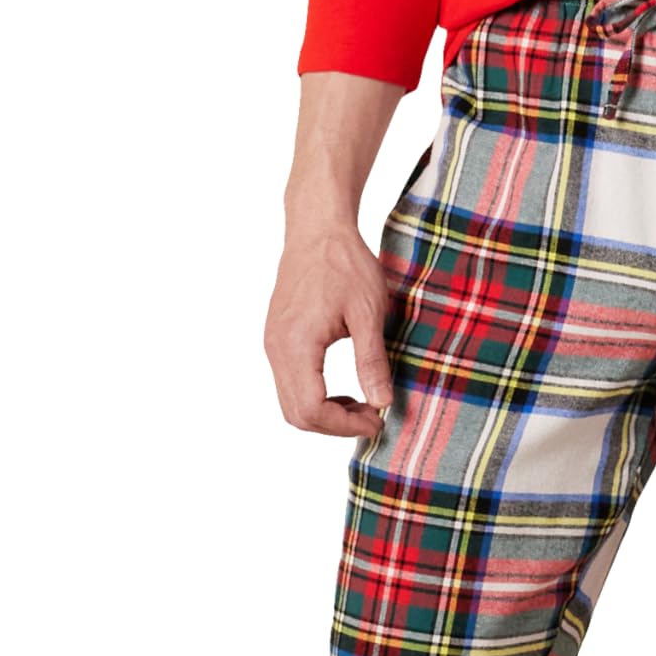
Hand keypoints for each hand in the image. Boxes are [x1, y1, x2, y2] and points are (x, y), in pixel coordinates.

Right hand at [264, 215, 394, 438]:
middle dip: (335, 425)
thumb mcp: (368, 313)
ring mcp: (272, 344)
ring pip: (290, 403)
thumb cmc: (345, 264)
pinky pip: (289, 384)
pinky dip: (314, 397)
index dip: (345, 425)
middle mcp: (277, 349)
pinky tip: (343, 390)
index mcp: (297, 345)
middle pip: (296, 414)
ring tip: (361, 404)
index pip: (312, 409)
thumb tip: (383, 403)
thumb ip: (372, 361)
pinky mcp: (276, 339)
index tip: (378, 420)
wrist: (317, 230)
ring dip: (324, 414)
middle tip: (372, 417)